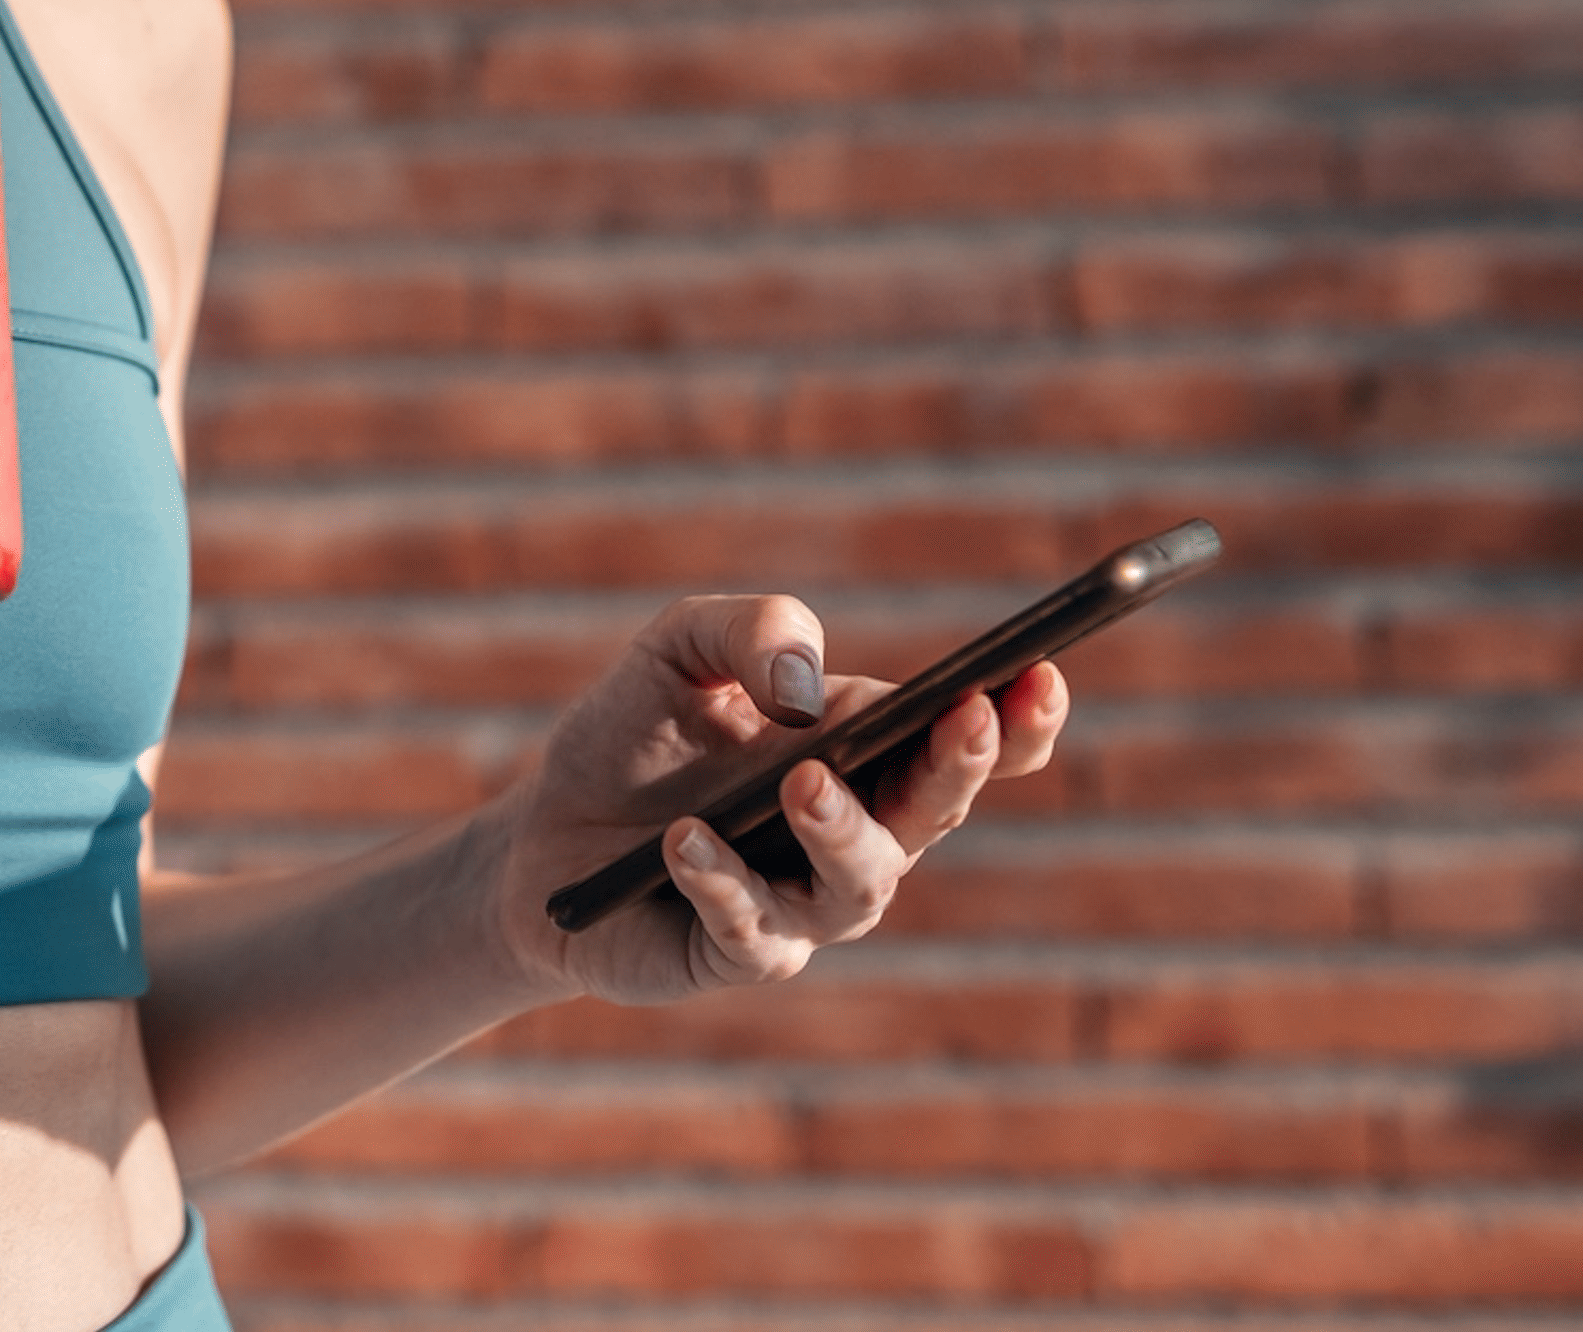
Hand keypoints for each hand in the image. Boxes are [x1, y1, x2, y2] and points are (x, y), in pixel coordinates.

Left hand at [474, 596, 1069, 1007]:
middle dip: (961, 765)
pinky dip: (721, 880)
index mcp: (864, 749)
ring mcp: (803, 902)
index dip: (1019, 717)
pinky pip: (749, 928)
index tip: (1042, 672)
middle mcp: (855, 832)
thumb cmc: (631, 734)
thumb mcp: (678, 646)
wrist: (540, 831)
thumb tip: (802, 692)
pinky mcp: (736, 954)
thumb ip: (752, 630)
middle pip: (936, 809)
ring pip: (860, 885)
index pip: (970, 739)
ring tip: (801, 784)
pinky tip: (684, 842)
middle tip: (965, 717)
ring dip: (842, 832)